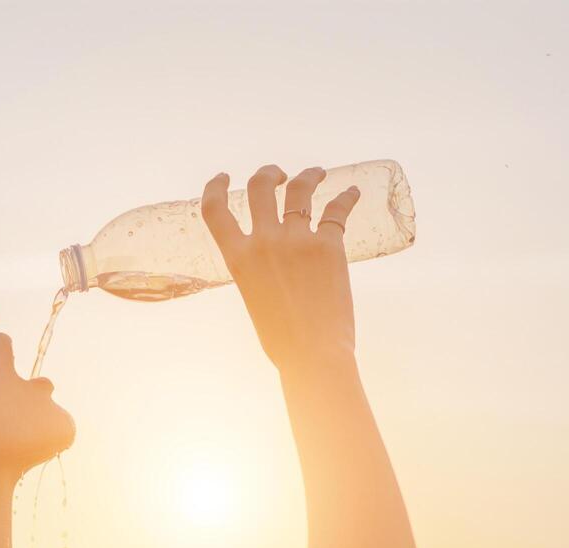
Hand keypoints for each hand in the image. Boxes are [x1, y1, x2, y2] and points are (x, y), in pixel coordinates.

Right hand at [200, 164, 360, 372]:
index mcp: (238, 258)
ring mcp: (297, 240)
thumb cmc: (281, 338)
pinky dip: (347, 197)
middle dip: (269, 173)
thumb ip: (257, 269)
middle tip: (281, 175)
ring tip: (317, 173)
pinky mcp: (329, 245)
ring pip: (300, 189)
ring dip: (308, 175)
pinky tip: (353, 193)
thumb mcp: (254, 297)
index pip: (215, 211)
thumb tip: (271, 258)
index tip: (225, 176)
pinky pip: (337, 210)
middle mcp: (264, 242)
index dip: (216, 187)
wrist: (312, 354)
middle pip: (260, 187)